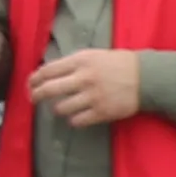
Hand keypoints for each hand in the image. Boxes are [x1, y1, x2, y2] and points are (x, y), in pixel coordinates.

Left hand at [27, 46, 146, 127]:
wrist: (145, 77)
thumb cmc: (117, 64)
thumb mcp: (93, 55)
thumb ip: (72, 63)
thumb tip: (48, 73)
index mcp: (80, 61)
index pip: (48, 70)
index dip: (34, 79)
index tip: (30, 84)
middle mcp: (83, 78)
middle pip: (49, 89)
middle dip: (36, 96)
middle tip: (33, 99)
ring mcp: (92, 96)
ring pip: (61, 108)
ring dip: (57, 109)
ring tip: (61, 107)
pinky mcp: (101, 112)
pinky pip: (77, 120)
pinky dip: (73, 120)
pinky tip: (75, 117)